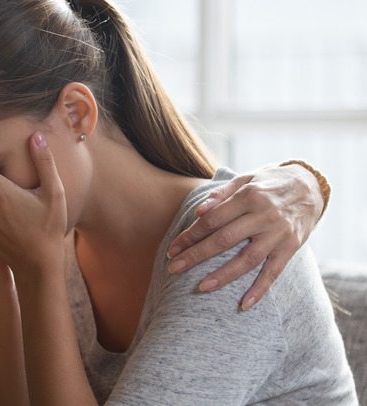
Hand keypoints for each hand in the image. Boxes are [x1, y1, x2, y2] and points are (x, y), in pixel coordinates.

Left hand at [167, 164, 323, 308]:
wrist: (311, 186)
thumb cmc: (268, 182)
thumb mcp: (245, 179)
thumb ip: (221, 194)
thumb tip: (198, 211)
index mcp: (248, 196)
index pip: (212, 220)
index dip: (190, 235)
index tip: (172, 249)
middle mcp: (264, 216)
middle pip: (224, 240)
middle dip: (196, 255)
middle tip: (174, 269)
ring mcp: (278, 234)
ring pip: (247, 259)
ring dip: (223, 275)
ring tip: (201, 287)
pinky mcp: (291, 248)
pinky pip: (274, 272)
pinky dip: (260, 290)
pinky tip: (244, 304)